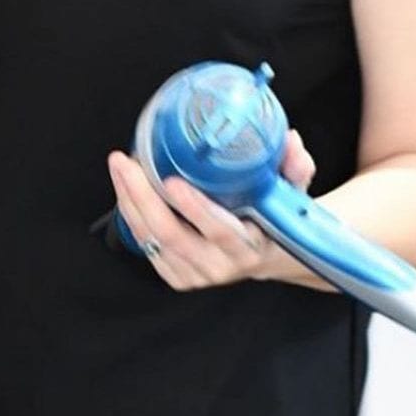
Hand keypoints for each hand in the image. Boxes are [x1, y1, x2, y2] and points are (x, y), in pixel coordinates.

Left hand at [107, 129, 315, 290]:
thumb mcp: (291, 193)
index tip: (172, 181)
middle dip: (141, 196)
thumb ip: (295, 168)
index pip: (219, 230)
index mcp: (249, 247)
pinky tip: (124, 188)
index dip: (194, 208)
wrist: (267, 256)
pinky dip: (131, 214)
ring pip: (151, 239)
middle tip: (126, 162)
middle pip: (170, 234)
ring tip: (120, 167)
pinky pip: (145, 244)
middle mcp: (219, 266)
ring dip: (129, 201)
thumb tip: (290, 140)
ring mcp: (194, 274)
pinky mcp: (176, 275)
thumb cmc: (275, 219)